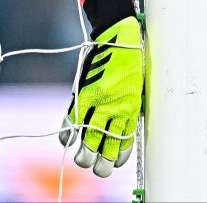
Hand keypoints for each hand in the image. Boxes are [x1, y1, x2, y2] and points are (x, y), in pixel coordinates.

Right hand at [59, 16, 142, 176]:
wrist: (119, 37)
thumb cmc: (132, 61)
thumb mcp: (137, 87)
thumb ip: (128, 108)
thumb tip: (123, 127)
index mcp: (131, 107)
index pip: (124, 142)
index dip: (119, 158)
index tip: (117, 163)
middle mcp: (113, 109)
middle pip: (103, 149)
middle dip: (101, 165)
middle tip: (99, 169)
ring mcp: (95, 104)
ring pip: (85, 143)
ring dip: (84, 156)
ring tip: (85, 161)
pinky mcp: (80, 97)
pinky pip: (70, 125)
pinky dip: (69, 136)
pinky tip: (72, 140)